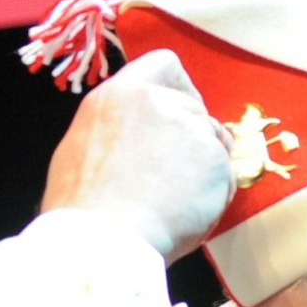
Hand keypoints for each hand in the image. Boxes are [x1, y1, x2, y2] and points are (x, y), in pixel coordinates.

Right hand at [40, 49, 233, 262]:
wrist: (103, 241)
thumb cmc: (84, 209)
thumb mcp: (81, 151)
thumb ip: (116, 130)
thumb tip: (138, 138)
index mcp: (117, 96)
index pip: (164, 64)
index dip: (180, 87)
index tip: (178, 111)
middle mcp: (157, 102)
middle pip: (193, 108)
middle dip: (192, 137)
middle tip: (176, 175)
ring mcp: (189, 129)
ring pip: (212, 142)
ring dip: (202, 168)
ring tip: (174, 204)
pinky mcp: (215, 160)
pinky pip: (224, 176)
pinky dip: (213, 196)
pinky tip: (185, 216)